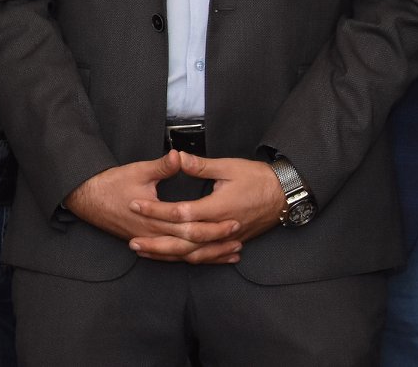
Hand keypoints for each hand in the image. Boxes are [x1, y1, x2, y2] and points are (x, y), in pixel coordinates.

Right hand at [63, 151, 240, 262]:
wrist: (88, 198)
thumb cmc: (112, 183)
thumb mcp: (138, 170)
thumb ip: (162, 167)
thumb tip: (179, 156)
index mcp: (154, 217)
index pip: (190, 225)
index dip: (213, 225)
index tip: (233, 221)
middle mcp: (153, 234)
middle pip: (191, 245)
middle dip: (216, 244)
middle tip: (239, 241)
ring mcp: (150, 241)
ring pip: (183, 256)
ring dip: (208, 256)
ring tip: (231, 255)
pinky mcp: (147, 244)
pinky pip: (172, 257)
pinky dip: (191, 259)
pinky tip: (205, 258)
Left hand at [126, 153, 285, 262]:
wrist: (285, 194)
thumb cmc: (256, 177)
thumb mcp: (228, 166)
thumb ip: (200, 166)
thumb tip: (177, 157)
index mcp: (217, 207)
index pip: (180, 213)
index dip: (156, 210)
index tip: (135, 205)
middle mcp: (221, 228)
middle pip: (183, 241)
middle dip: (156, 243)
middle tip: (133, 243)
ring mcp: (227, 239)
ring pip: (194, 254)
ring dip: (169, 256)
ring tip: (147, 254)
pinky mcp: (233, 243)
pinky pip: (208, 257)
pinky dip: (190, 260)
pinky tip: (176, 260)